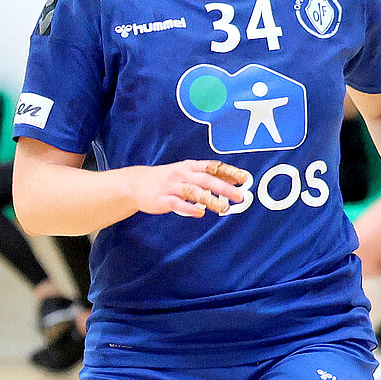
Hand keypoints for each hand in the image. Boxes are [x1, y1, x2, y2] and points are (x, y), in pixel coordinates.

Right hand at [128, 159, 250, 217]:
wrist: (136, 184)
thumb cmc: (165, 178)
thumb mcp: (184, 172)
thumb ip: (204, 177)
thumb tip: (231, 181)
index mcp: (190, 166)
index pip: (213, 167)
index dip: (230, 172)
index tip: (245, 179)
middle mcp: (182, 175)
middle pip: (207, 180)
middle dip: (225, 188)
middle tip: (239, 196)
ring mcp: (172, 187)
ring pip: (194, 192)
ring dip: (211, 200)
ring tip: (224, 208)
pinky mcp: (163, 200)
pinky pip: (178, 204)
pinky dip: (190, 208)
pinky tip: (200, 213)